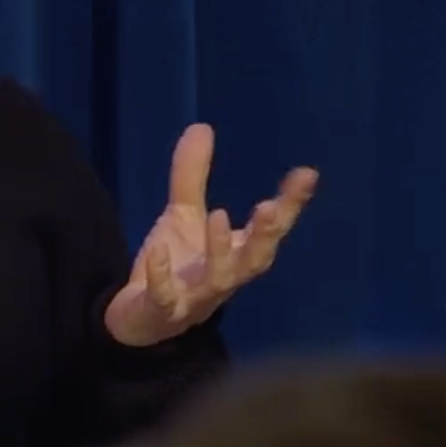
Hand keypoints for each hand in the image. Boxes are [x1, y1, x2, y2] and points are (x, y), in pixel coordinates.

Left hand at [104, 124, 315, 347]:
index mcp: (236, 254)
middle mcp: (225, 278)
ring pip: (219, 281)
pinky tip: (158, 253)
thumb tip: (202, 126)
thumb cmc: (175, 268)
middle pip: (255, 260)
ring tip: (219, 215)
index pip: (270, 229)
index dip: (290, 205)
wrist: (139, 320)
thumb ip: (192, 176)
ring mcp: (195, 298)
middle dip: (266, 234)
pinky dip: (163, 277)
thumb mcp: (183, 216)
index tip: (307, 174)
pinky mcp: (162, 312)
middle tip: (270, 207)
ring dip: (221, 250)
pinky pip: (166, 298)